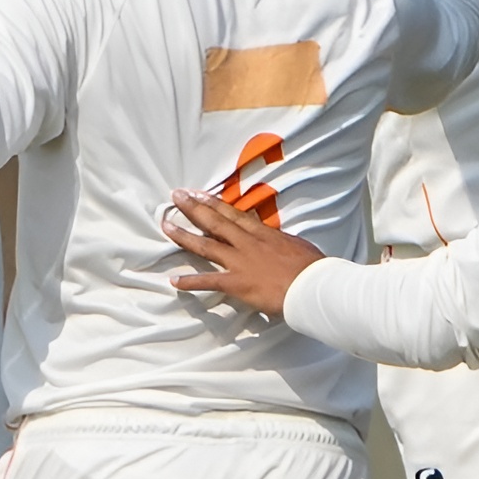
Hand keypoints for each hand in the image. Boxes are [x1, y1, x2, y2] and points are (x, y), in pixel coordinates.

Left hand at [163, 190, 326, 319]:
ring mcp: (240, 262)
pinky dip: (190, 282)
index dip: (214, 203)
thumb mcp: (296, 245)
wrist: (312, 285)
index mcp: (263, 234)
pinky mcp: (237, 283)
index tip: (199, 194)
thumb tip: (277, 239)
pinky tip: (174, 280)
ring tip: (166, 227)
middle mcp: (247, 243)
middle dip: (194, 209)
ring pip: (206, 246)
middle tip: (176, 197)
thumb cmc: (311, 267)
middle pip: (215, 222)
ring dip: (184, 237)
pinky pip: (209, 281)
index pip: (234, 214)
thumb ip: (280, 240)